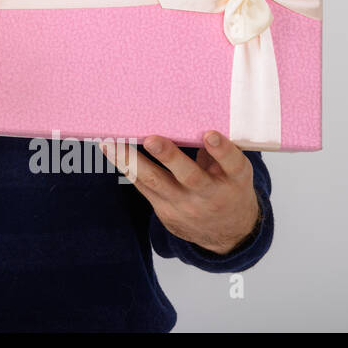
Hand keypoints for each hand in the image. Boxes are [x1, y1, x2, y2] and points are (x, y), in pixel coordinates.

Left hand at [102, 130, 261, 254]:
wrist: (227, 232)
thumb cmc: (228, 187)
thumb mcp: (234, 171)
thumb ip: (219, 150)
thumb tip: (191, 114)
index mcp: (235, 180)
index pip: (233, 165)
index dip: (222, 150)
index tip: (209, 134)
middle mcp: (211, 195)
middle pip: (190, 177)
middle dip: (169, 157)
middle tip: (152, 140)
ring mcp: (187, 206)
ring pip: (156, 183)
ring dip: (132, 161)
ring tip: (112, 143)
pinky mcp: (166, 212)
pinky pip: (143, 187)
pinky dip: (127, 168)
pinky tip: (112, 151)